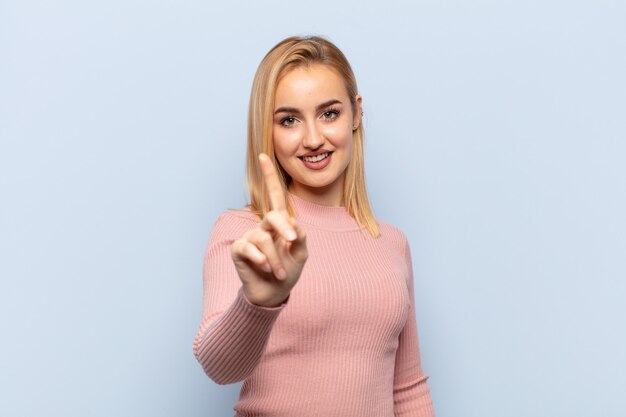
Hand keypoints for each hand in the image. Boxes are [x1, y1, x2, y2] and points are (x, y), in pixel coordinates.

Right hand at [230, 153, 307, 306]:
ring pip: (263, 238)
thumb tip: (294, 226)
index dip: (269, 176)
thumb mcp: (301, 254)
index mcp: (279, 223)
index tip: (264, 156)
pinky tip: (265, 267)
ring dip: (275, 257)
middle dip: (283, 227)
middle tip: (291, 240)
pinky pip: (248, 247)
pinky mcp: (239, 249)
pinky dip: (260, 258)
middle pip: (272, 215)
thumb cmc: (287, 271)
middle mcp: (263, 226)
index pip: (274, 195)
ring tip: (278, 272)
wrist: (273, 293)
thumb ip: (301, 238)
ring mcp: (249, 237)